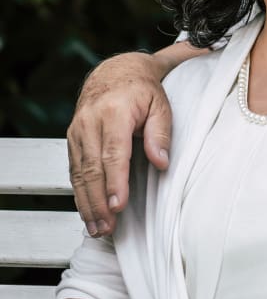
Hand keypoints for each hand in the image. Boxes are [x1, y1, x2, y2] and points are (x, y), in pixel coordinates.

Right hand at [67, 51, 174, 236]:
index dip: (115, 182)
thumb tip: (161, 163)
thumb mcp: (161, 104)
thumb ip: (160, 133)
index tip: (119, 205)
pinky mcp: (72, 138)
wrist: (116, 71)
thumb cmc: (143, 90)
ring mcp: (77, 130)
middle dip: (99, 201)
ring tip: (98, 227)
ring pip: (79, 173)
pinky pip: (74, 169)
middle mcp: (90, 122)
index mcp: (114, 112)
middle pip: (92, 168)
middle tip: (107, 227)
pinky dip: (80, 192)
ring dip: (87, 202)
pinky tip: (88, 210)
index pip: (113, 153)